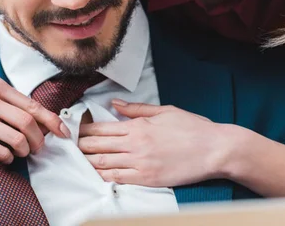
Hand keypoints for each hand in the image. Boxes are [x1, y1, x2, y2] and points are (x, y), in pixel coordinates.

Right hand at [0, 75, 69, 163]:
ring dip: (25, 151)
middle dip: (39, 140)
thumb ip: (16, 107)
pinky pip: (3, 152)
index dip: (52, 121)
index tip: (64, 133)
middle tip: (38, 148)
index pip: (32, 104)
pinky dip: (9, 158)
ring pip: (18, 139)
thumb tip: (51, 123)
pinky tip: (5, 157)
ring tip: (22, 152)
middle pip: (27, 122)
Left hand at [78, 100, 229, 186]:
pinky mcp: (147, 180)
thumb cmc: (193, 128)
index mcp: (138, 126)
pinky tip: (94, 176)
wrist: (214, 149)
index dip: (85, 129)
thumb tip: (115, 104)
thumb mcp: (165, 111)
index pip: (102, 128)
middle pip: (98, 146)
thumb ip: (137, 109)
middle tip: (70, 146)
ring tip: (76, 161)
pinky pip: (118, 180)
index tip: (75, 129)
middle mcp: (135, 145)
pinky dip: (103, 178)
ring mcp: (140, 164)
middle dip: (81, 146)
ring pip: (104, 164)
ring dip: (87, 162)